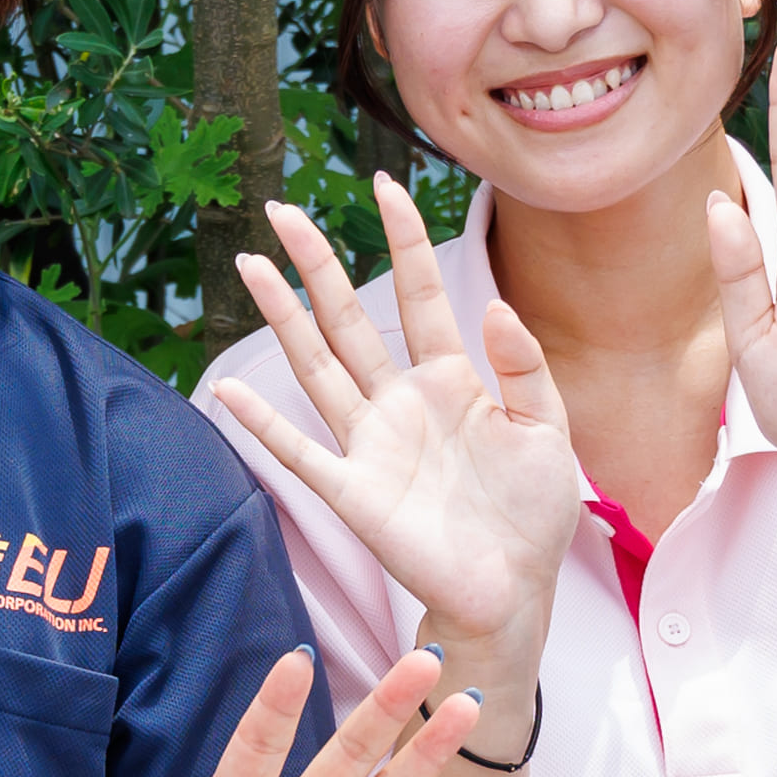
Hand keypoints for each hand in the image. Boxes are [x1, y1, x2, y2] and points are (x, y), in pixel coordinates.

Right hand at [219, 175, 586, 658]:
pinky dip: (263, 424)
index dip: (403, 239)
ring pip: (316, 366)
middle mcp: (400, 401)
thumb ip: (525, 368)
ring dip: (281, 318)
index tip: (386, 185)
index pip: (420, 293)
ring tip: (250, 266)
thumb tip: (494, 306)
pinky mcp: (354, 493)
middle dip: (316, 263)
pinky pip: (300, 452)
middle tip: (282, 210)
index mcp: (451, 378)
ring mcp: (371, 444)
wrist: (515, 591)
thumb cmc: (532, 512)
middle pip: (348, 317)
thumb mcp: (548, 430)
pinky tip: (228, 390)